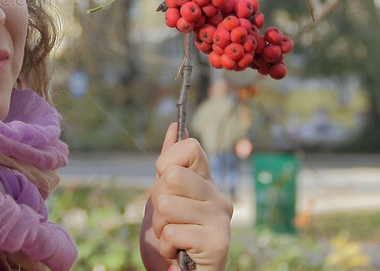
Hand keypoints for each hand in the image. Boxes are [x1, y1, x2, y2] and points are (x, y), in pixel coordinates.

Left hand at [139, 123, 232, 270]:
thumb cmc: (170, 240)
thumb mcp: (161, 198)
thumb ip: (168, 166)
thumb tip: (175, 126)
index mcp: (205, 183)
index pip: (191, 147)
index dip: (167, 163)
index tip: (165, 185)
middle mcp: (218, 197)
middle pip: (172, 176)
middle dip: (158, 201)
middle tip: (168, 220)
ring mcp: (220, 219)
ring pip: (167, 205)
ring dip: (160, 226)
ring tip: (173, 238)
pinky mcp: (218, 242)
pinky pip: (172, 231)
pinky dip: (166, 245)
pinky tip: (178, 253)